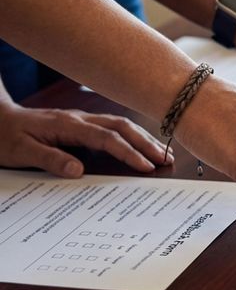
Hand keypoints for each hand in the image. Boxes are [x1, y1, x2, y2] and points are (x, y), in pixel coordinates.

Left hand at [0, 102, 169, 176]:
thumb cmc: (6, 137)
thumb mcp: (20, 152)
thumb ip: (49, 159)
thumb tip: (78, 170)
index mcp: (68, 125)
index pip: (107, 138)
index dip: (129, 152)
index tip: (146, 166)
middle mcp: (80, 119)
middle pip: (122, 127)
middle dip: (147, 143)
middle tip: (167, 159)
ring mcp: (82, 120)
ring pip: (121, 125)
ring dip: (143, 138)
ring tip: (162, 153)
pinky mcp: (82, 124)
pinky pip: (113, 127)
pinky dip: (132, 136)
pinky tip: (141, 144)